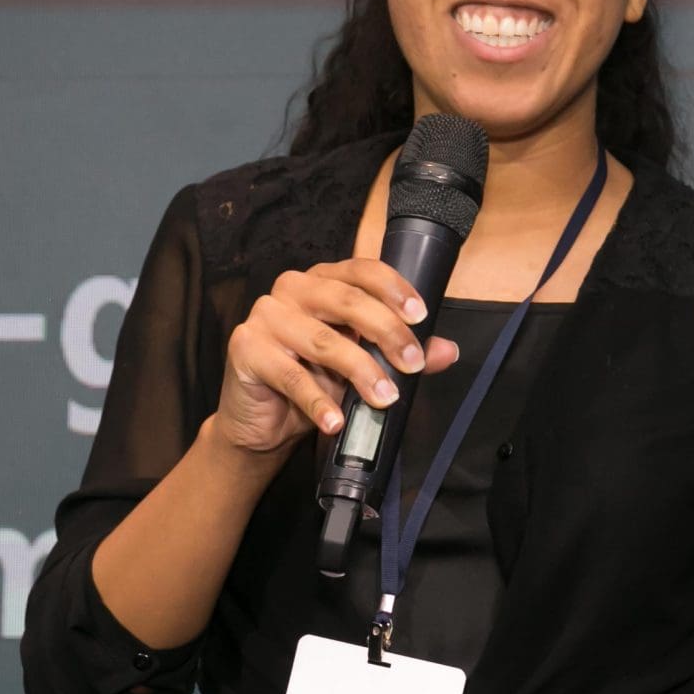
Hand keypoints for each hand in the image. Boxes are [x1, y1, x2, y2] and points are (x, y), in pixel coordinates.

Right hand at [214, 259, 461, 456]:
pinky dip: (318, 402)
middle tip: (412, 364)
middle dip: (387, 333)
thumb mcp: (361, 366)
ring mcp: (266, 316)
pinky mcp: (246, 349)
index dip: (394, 289)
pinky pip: (291, 377)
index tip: (420, 317)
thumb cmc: (312, 382)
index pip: (362, 270)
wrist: (261, 423)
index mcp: (322, 281)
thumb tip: (447, 350)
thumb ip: (399, 353)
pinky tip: (335, 421)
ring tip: (384, 399)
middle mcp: (292, 289)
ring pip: (324, 341)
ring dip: (361, 372)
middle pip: (348, 301)